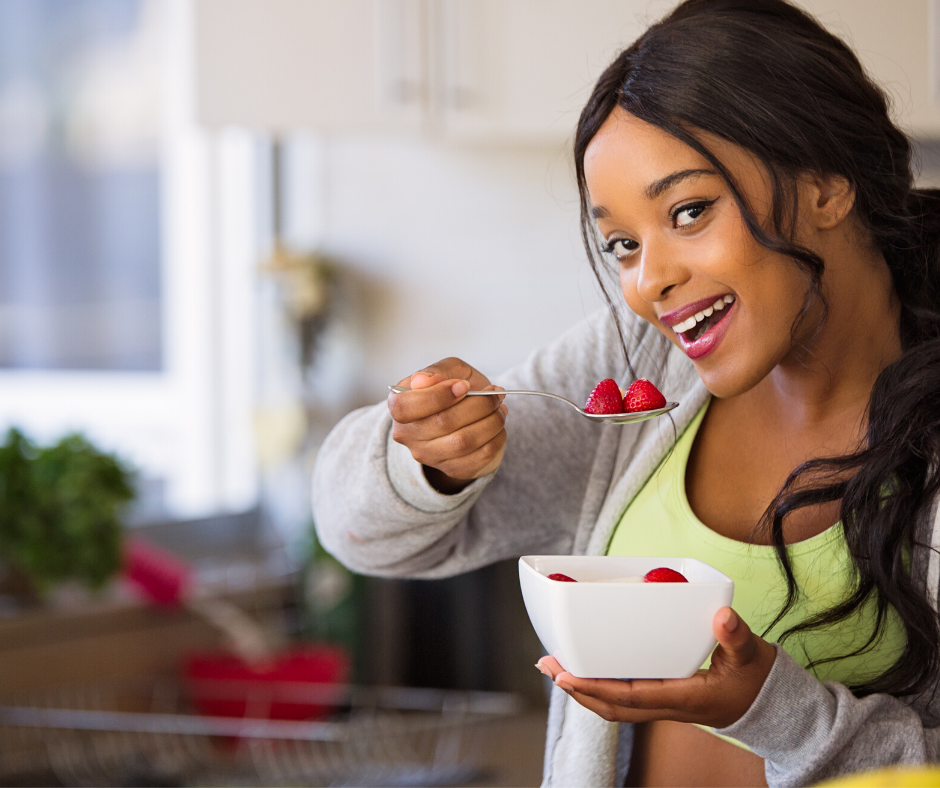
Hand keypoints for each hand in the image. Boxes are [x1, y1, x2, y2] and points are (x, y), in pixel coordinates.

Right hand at [388, 357, 507, 492]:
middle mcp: (407, 434)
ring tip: (499, 408)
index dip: (438, 396)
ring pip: (463, 442)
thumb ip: (437, 371)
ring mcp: (428, 456)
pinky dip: (496, 438)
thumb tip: (422, 380)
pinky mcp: (452, 469)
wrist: (469, 415)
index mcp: (398, 405)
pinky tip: (498, 426)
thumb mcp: (448, 369)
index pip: (405, 407)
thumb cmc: (455, 388)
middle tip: (494, 395)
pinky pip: (479, 457)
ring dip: (491, 422)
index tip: (464, 385)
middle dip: (477, 405)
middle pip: (442, 423)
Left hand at [536, 607, 776, 728]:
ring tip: (556, 667)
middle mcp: (669, 707)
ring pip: (615, 706)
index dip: (595, 689)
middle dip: (577, 689)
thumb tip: (722, 615)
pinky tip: (590, 670)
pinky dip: (602, 687)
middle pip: (612, 707)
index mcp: (685, 699)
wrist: (772, 706)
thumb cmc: (758, 679)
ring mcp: (665, 706)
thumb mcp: (751, 655)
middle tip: (547, 665)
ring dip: (584, 689)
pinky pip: (626, 698)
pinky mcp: (665, 698)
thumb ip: (736, 636)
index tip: (565, 676)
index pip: (630, 698)